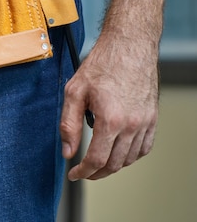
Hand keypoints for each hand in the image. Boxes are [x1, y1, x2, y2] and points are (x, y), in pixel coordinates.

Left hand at [60, 33, 158, 180]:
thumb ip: (68, 125)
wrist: (129, 46)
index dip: (83, 172)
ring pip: (129, 159)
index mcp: (110, 120)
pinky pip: (144, 147)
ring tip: (97, 162)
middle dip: (96, 173)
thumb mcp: (74, 92)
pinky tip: (118, 152)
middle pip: (114, 164)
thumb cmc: (101, 65)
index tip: (74, 174)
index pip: (97, 160)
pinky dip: (130, 156)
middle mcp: (132, 125)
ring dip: (112, 166)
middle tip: (83, 172)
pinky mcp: (153, 118)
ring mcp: (145, 122)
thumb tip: (68, 151)